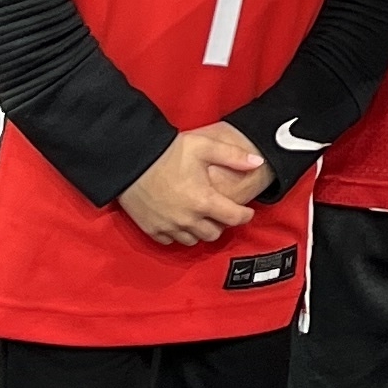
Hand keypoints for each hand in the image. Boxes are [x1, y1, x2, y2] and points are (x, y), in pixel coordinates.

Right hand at [120, 122, 269, 246]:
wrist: (130, 158)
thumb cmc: (167, 151)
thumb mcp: (204, 146)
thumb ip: (233, 155)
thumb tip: (257, 162)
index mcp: (204, 200)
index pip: (235, 218)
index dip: (245, 215)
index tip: (246, 211)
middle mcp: (188, 219)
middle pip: (215, 233)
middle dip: (222, 224)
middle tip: (220, 211)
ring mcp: (169, 226)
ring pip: (194, 240)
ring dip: (201, 230)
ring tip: (200, 216)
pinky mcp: (152, 229)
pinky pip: (171, 241)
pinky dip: (178, 234)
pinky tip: (179, 221)